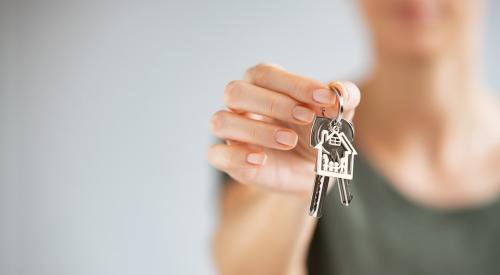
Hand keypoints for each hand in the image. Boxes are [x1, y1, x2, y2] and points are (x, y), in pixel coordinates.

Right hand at [208, 64, 359, 194]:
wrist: (312, 173)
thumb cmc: (318, 135)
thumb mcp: (338, 117)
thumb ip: (345, 98)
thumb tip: (340, 90)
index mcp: (264, 85)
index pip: (267, 74)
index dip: (295, 84)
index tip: (326, 98)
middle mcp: (242, 105)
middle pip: (236, 92)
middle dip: (272, 103)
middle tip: (307, 117)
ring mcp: (233, 133)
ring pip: (222, 121)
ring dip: (257, 130)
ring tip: (290, 141)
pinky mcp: (230, 159)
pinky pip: (217, 154)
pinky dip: (236, 155)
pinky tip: (261, 159)